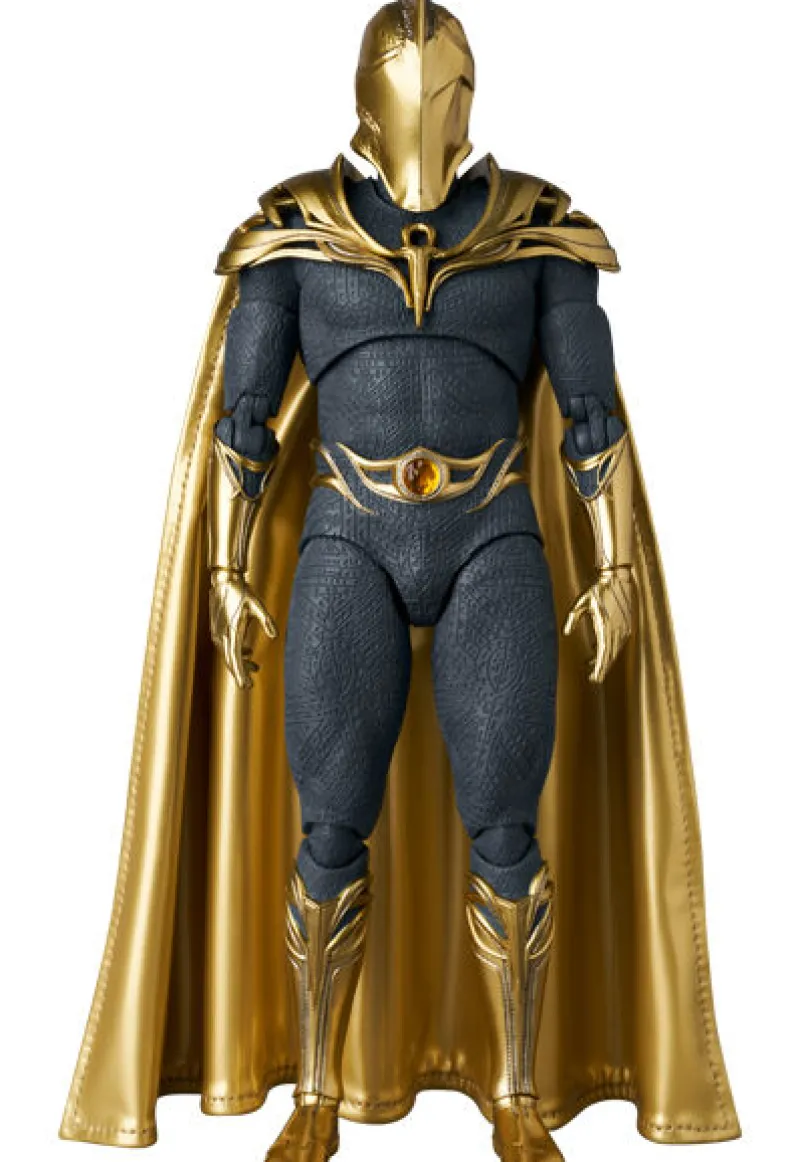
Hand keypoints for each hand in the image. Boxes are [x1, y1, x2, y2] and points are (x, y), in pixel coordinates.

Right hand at [209, 568, 276, 688]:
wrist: (225, 581)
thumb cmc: (242, 592)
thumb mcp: (258, 605)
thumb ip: (267, 621)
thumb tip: (275, 637)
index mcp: (232, 631)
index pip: (235, 659)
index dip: (241, 674)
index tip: (247, 686)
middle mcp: (222, 635)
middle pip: (230, 661)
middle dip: (239, 673)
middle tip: (248, 685)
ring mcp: (218, 633)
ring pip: (228, 654)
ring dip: (240, 662)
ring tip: (254, 668)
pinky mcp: (218, 629)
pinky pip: (226, 646)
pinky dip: (236, 652)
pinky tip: (248, 652)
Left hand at [563, 566, 635, 683]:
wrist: (617, 579)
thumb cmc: (597, 590)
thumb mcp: (580, 603)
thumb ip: (572, 619)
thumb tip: (566, 633)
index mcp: (605, 627)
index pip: (602, 653)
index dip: (598, 667)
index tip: (593, 678)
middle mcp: (616, 630)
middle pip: (610, 656)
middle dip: (602, 669)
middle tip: (594, 679)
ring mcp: (623, 628)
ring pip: (615, 651)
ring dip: (605, 660)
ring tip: (593, 667)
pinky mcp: (626, 625)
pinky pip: (618, 642)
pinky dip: (610, 649)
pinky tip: (599, 651)